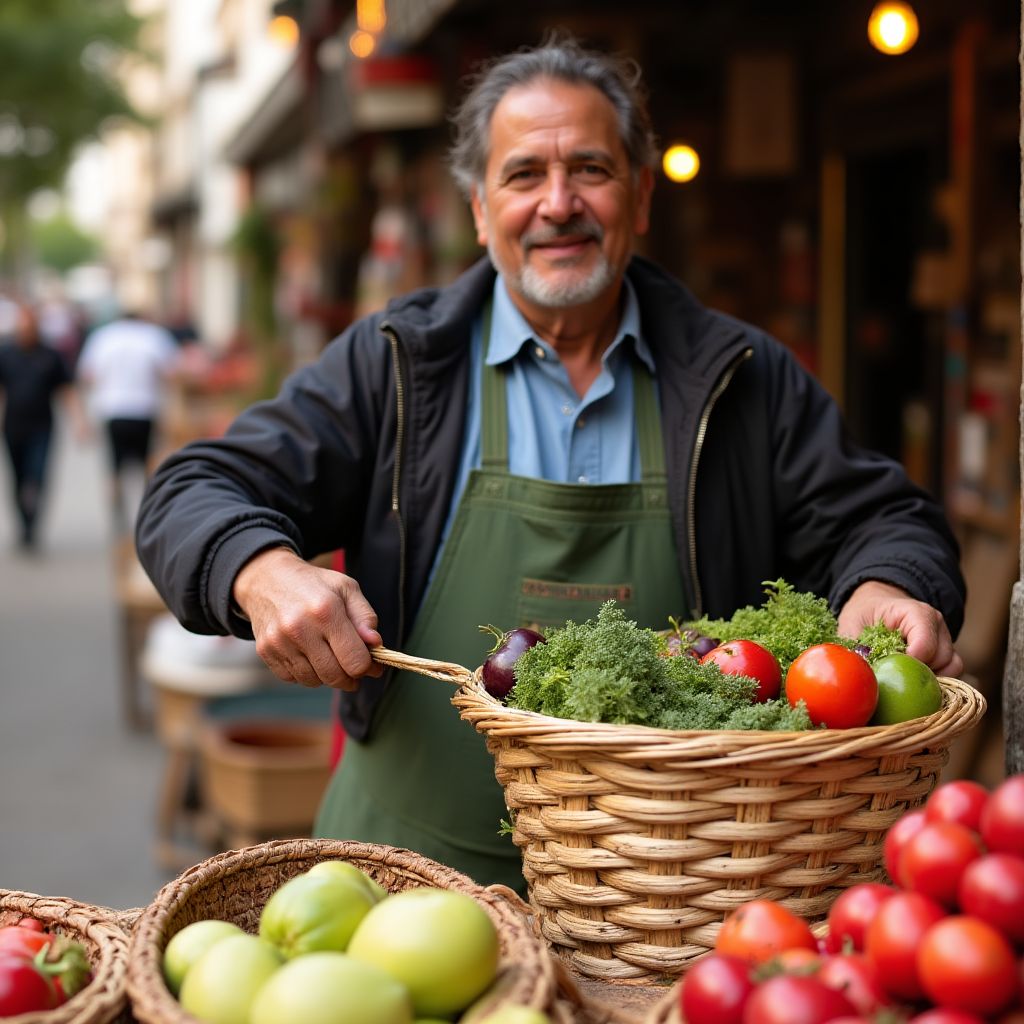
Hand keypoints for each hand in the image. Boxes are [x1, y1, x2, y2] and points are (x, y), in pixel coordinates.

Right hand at [232, 546, 383, 690]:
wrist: (267, 579)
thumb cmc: (314, 585)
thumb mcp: (346, 588)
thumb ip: (365, 617)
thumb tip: (375, 644)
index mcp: (326, 610)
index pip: (355, 661)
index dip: (369, 668)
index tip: (373, 665)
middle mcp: (299, 628)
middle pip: (335, 676)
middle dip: (350, 677)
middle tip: (354, 668)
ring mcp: (279, 642)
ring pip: (314, 681)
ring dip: (327, 676)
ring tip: (330, 656)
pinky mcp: (265, 651)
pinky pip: (293, 678)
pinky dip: (306, 673)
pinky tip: (309, 654)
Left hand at [837, 580, 961, 676]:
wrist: (875, 607)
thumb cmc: (864, 614)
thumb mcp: (852, 625)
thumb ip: (857, 649)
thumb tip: (864, 677)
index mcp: (916, 613)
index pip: (925, 644)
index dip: (909, 663)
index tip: (891, 670)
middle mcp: (936, 625)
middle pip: (941, 658)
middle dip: (917, 672)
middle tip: (893, 675)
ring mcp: (945, 639)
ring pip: (951, 667)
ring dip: (929, 678)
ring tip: (902, 676)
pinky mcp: (947, 653)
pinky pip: (952, 673)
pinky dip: (936, 680)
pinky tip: (912, 679)